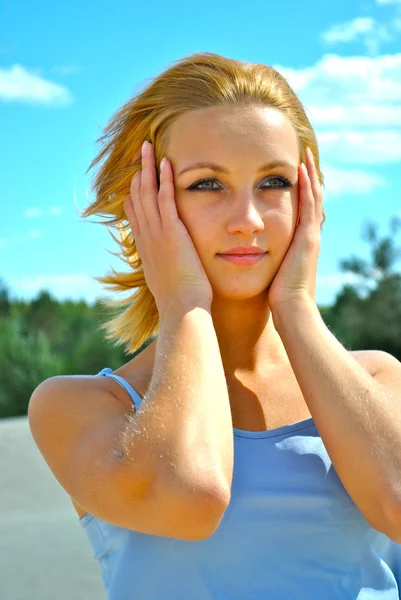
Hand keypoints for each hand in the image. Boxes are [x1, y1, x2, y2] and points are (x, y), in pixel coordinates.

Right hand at [123, 141, 212, 315]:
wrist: (182, 308)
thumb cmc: (180, 301)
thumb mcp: (167, 281)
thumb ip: (167, 268)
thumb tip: (170, 268)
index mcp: (145, 248)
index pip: (135, 215)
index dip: (134, 194)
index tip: (137, 179)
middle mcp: (146, 237)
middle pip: (137, 197)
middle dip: (138, 173)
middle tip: (140, 154)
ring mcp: (157, 233)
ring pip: (147, 193)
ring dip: (147, 168)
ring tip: (147, 147)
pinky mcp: (172, 232)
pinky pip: (166, 199)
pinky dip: (164, 179)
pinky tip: (165, 162)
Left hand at [267, 147, 323, 312]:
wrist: (291, 308)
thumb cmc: (276, 296)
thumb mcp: (271, 273)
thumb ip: (264, 262)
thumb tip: (246, 257)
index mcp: (299, 244)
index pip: (300, 212)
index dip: (298, 194)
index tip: (289, 177)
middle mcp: (308, 236)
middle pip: (310, 201)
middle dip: (307, 180)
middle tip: (303, 159)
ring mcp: (311, 235)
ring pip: (313, 197)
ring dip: (310, 176)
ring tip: (305, 156)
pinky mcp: (309, 236)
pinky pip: (309, 204)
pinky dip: (308, 185)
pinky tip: (302, 168)